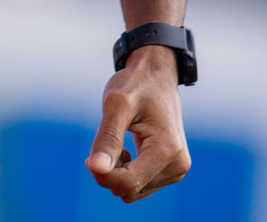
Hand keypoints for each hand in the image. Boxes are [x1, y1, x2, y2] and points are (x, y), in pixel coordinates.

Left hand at [86, 44, 190, 201]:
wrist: (155, 76)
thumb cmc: (135, 85)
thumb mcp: (116, 104)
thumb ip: (107, 138)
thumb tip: (96, 169)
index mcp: (168, 149)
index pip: (128, 183)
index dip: (102, 174)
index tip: (88, 157)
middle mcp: (178, 164)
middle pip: (130, 189)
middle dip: (110, 171)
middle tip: (104, 140)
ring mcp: (176, 169)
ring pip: (133, 190)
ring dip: (117, 171)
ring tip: (118, 141)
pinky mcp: (170, 170)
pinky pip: (139, 185)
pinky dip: (126, 171)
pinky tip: (126, 149)